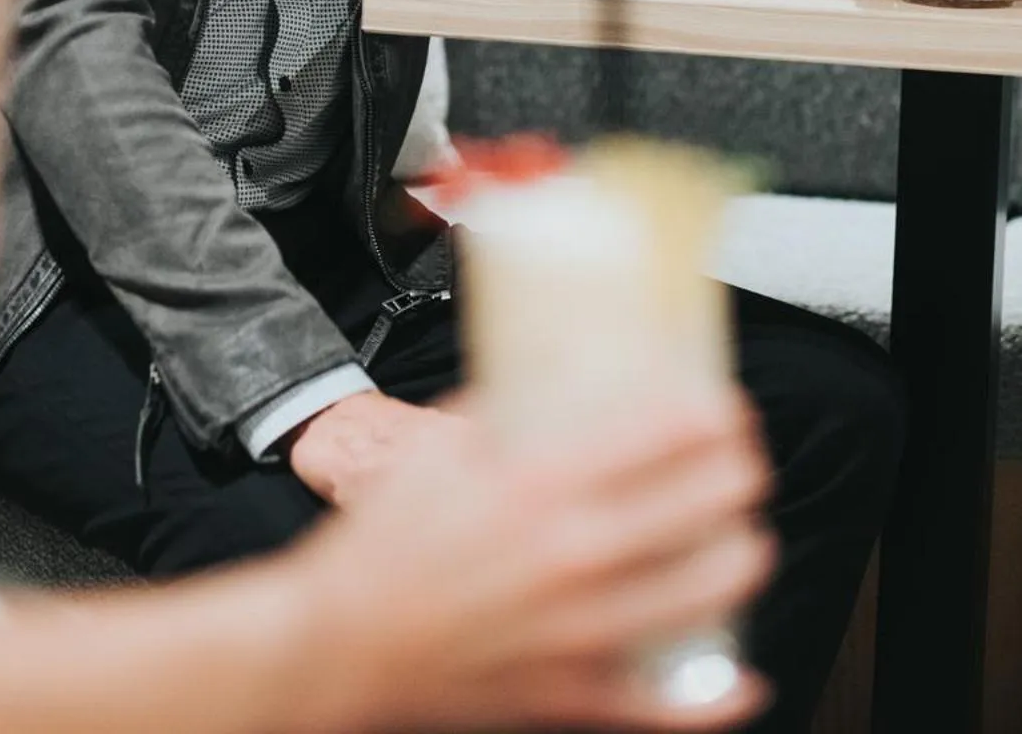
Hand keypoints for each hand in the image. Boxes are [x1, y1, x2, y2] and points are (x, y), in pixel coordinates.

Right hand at [297, 388, 774, 731]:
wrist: (342, 642)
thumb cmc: (383, 546)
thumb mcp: (437, 452)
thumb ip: (500, 415)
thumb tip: (547, 384)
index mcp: (535, 485)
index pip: (658, 436)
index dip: (709, 415)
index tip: (722, 406)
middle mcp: (569, 555)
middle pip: (699, 507)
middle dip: (737, 476)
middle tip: (740, 461)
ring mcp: (579, 631)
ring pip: (704, 595)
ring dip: (740, 559)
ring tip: (744, 538)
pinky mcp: (572, 695)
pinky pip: (666, 704)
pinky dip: (715, 694)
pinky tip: (739, 674)